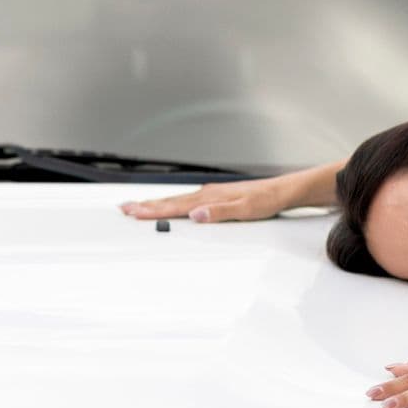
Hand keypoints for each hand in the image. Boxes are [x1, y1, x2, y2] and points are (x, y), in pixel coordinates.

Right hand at [119, 176, 299, 223]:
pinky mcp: (214, 197)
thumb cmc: (267, 201)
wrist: (283, 191)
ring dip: (155, 204)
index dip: (152, 210)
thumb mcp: (246, 210)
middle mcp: (206, 194)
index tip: (133, 211)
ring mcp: (209, 195)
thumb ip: (220, 213)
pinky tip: (169, 206)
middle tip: (124, 208)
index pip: (175, 206)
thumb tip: (197, 215)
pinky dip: (171, 204)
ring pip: (175, 201)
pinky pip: (185, 201)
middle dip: (145, 206)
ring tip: (138, 206)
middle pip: (170, 201)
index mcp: (209, 198)